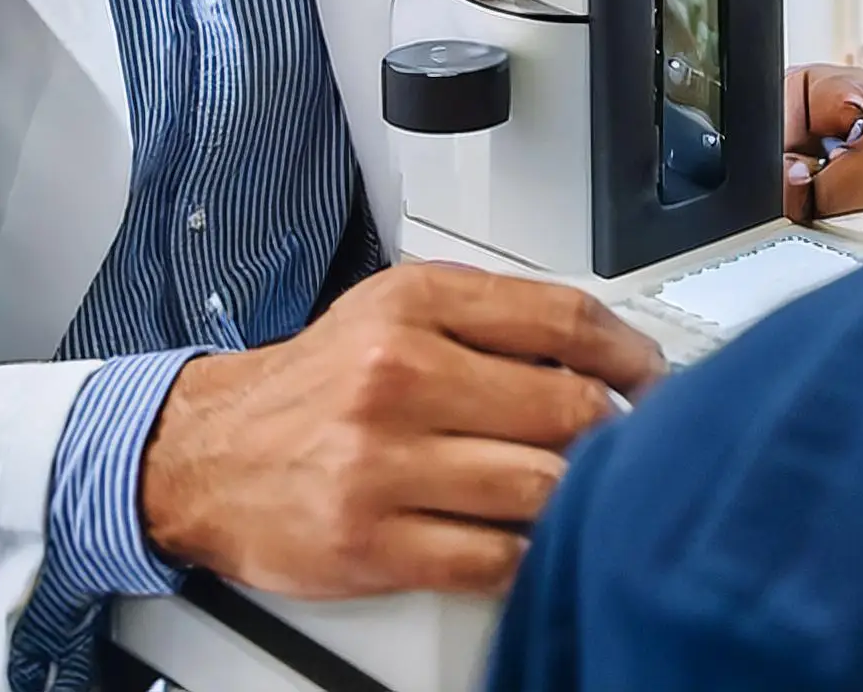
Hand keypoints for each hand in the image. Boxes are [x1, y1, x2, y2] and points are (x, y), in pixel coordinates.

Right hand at [139, 262, 663, 598]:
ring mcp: (385, 464)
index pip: (562, 320)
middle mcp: (401, 375)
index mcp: (416, 304)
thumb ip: (490, 318)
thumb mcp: (396, 310)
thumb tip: (598, 351)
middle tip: (631, 442)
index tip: (653, 376)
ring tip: (582, 490)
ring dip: (577, 496)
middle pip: (565, 407)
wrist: (209, 453)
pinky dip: (529, 554)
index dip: (629, 353)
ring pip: (540, 487)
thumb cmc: (316, 383)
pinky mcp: (372, 543)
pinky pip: (493, 558)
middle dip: (615, 432)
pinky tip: (530, 540)